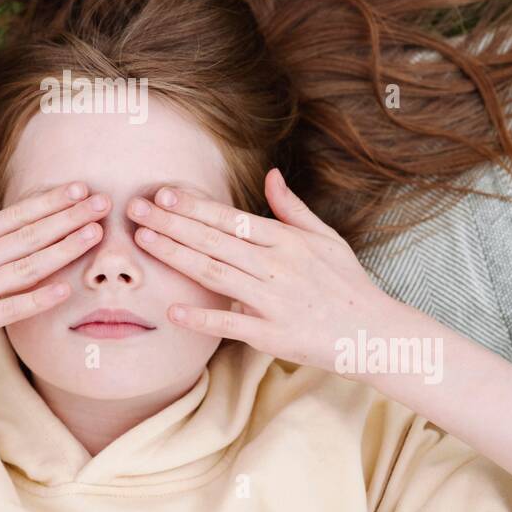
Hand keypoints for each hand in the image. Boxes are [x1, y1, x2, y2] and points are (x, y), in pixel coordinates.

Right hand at [0, 153, 109, 370]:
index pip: (11, 216)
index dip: (48, 202)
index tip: (78, 188)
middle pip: (26, 237)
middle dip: (68, 218)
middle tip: (103, 203)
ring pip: (24, 268)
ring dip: (62, 251)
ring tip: (94, 236)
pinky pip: (8, 310)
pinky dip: (37, 298)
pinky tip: (64, 287)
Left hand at [126, 167, 400, 373]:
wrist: (376, 334)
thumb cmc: (347, 284)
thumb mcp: (326, 238)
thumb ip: (292, 208)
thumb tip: (270, 175)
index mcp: (288, 241)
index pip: (231, 219)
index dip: (195, 206)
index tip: (163, 193)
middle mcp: (278, 266)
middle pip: (215, 241)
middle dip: (172, 223)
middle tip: (135, 209)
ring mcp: (274, 302)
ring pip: (216, 274)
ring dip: (176, 256)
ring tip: (144, 241)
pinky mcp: (273, 336)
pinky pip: (232, 325)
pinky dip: (202, 318)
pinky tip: (172, 310)